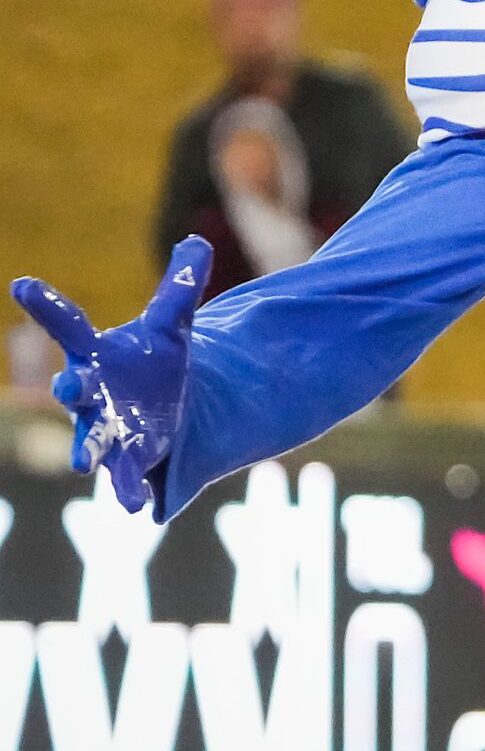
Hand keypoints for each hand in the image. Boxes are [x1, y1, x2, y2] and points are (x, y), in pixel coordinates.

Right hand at [11, 237, 208, 513]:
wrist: (160, 408)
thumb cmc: (152, 362)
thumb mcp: (172, 326)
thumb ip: (181, 288)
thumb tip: (197, 243)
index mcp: (96, 353)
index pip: (67, 324)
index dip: (45, 304)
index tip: (22, 283)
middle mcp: (91, 392)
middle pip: (74, 388)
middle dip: (71, 389)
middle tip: (69, 387)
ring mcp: (104, 428)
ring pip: (90, 439)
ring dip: (87, 450)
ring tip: (82, 464)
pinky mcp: (126, 459)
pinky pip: (123, 478)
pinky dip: (126, 491)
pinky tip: (136, 507)